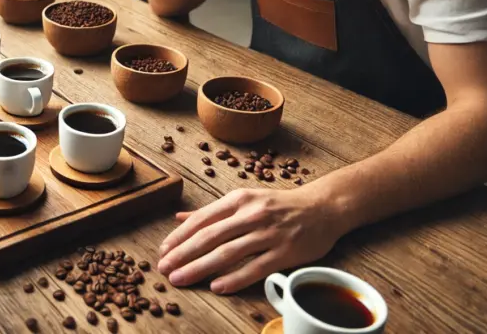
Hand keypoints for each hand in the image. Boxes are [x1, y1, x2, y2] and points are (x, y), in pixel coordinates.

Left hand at [157, 187, 344, 294]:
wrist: (323, 207)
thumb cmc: (279, 205)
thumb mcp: (245, 200)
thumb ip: (212, 211)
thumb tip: (180, 218)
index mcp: (238, 200)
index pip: (201, 219)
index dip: (179, 237)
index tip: (163, 251)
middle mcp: (251, 214)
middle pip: (209, 237)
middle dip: (183, 254)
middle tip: (164, 269)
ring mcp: (269, 233)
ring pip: (228, 253)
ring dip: (200, 268)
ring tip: (181, 279)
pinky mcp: (286, 252)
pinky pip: (255, 268)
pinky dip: (234, 278)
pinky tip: (216, 287)